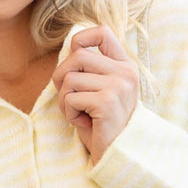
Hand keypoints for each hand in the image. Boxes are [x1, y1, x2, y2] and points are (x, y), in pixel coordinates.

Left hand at [53, 26, 138, 162]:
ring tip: (79, 113)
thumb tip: (69, 49)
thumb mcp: (100, 91)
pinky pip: (70, 98)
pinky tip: (83, 123)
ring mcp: (118, 86)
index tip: (74, 55)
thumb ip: (90, 70)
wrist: (118, 155)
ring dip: (65, 100)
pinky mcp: (107, 102)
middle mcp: (125, 72)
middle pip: (77, 56)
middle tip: (68, 97)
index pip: (103, 32)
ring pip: (70, 78)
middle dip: (62, 77)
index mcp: (125, 66)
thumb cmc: (103, 124)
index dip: (81, 38)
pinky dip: (69, 113)